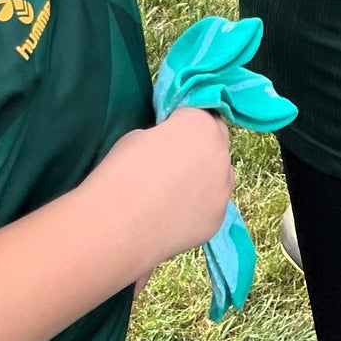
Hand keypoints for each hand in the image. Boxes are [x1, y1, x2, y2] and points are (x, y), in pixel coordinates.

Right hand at [96, 109, 234, 270]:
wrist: (117, 227)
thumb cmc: (120, 172)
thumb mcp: (137, 136)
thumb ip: (165, 136)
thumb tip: (171, 145)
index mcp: (201, 124)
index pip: (199, 113)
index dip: (181, 122)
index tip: (165, 134)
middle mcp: (221, 153)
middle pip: (215, 142)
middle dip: (199, 146)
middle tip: (172, 162)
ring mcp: (223, 188)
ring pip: (219, 175)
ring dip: (204, 176)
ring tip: (174, 193)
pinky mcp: (218, 218)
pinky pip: (212, 204)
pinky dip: (199, 206)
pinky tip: (175, 215)